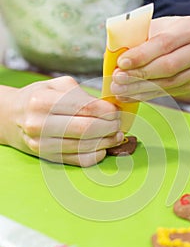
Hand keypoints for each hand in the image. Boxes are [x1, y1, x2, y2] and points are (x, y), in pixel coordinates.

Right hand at [4, 76, 122, 166]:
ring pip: (85, 147)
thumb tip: (110, 108)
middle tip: (119, 124)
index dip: (108, 112)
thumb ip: (82, 94)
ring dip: (107, 142)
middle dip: (110, 127)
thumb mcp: (56, 86)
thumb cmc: (38, 98)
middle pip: (87, 129)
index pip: (86, 108)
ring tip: (115, 135)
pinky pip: (80, 161)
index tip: (117, 112)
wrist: (12, 118)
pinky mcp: (48, 158)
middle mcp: (40, 124)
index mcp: (43, 101)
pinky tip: (102, 147)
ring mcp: (43, 144)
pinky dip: (97, 155)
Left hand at [111, 16, 189, 102]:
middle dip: (139, 74)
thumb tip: (112, 54)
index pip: (165, 43)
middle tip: (117, 79)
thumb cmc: (164, 34)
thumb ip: (136, 38)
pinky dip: (145, 95)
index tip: (121, 63)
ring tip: (119, 89)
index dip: (142, 55)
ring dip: (140, 88)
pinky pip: (167, 92)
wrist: (187, 47)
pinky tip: (129, 95)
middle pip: (169, 66)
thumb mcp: (154, 28)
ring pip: (168, 83)